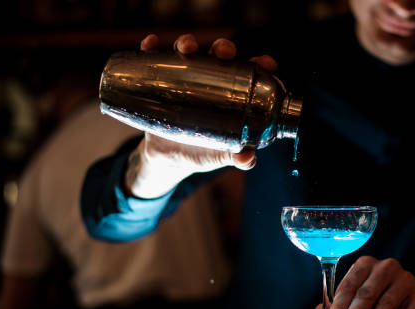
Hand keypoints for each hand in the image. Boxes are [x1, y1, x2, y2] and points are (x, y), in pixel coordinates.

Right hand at [125, 34, 277, 198]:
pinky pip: (154, 58)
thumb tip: (247, 159)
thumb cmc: (205, 152)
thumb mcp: (221, 155)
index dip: (260, 62)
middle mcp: (211, 79)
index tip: (264, 64)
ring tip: (186, 48)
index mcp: (234, 93)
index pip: (251, 72)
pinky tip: (151, 45)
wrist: (170, 159)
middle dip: (224, 47)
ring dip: (188, 43)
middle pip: (220, 54)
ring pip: (189, 51)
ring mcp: (185, 77)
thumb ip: (237, 158)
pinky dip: (152, 48)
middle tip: (223, 53)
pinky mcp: (160, 80)